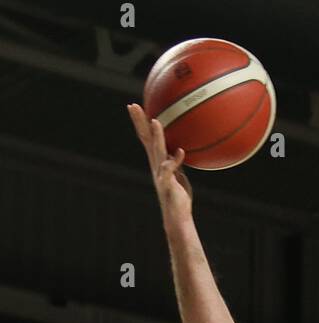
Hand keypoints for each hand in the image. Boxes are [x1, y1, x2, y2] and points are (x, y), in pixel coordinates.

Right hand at [127, 102, 192, 228]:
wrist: (176, 216)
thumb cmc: (178, 197)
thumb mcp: (178, 174)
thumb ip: (176, 162)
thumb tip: (179, 149)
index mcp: (157, 161)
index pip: (146, 137)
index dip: (141, 122)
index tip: (136, 106)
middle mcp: (155, 165)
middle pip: (145, 139)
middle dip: (139, 122)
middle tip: (133, 106)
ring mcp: (160, 174)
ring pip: (157, 151)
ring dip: (157, 137)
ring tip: (156, 121)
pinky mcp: (167, 184)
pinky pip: (171, 170)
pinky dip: (175, 161)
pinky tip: (181, 152)